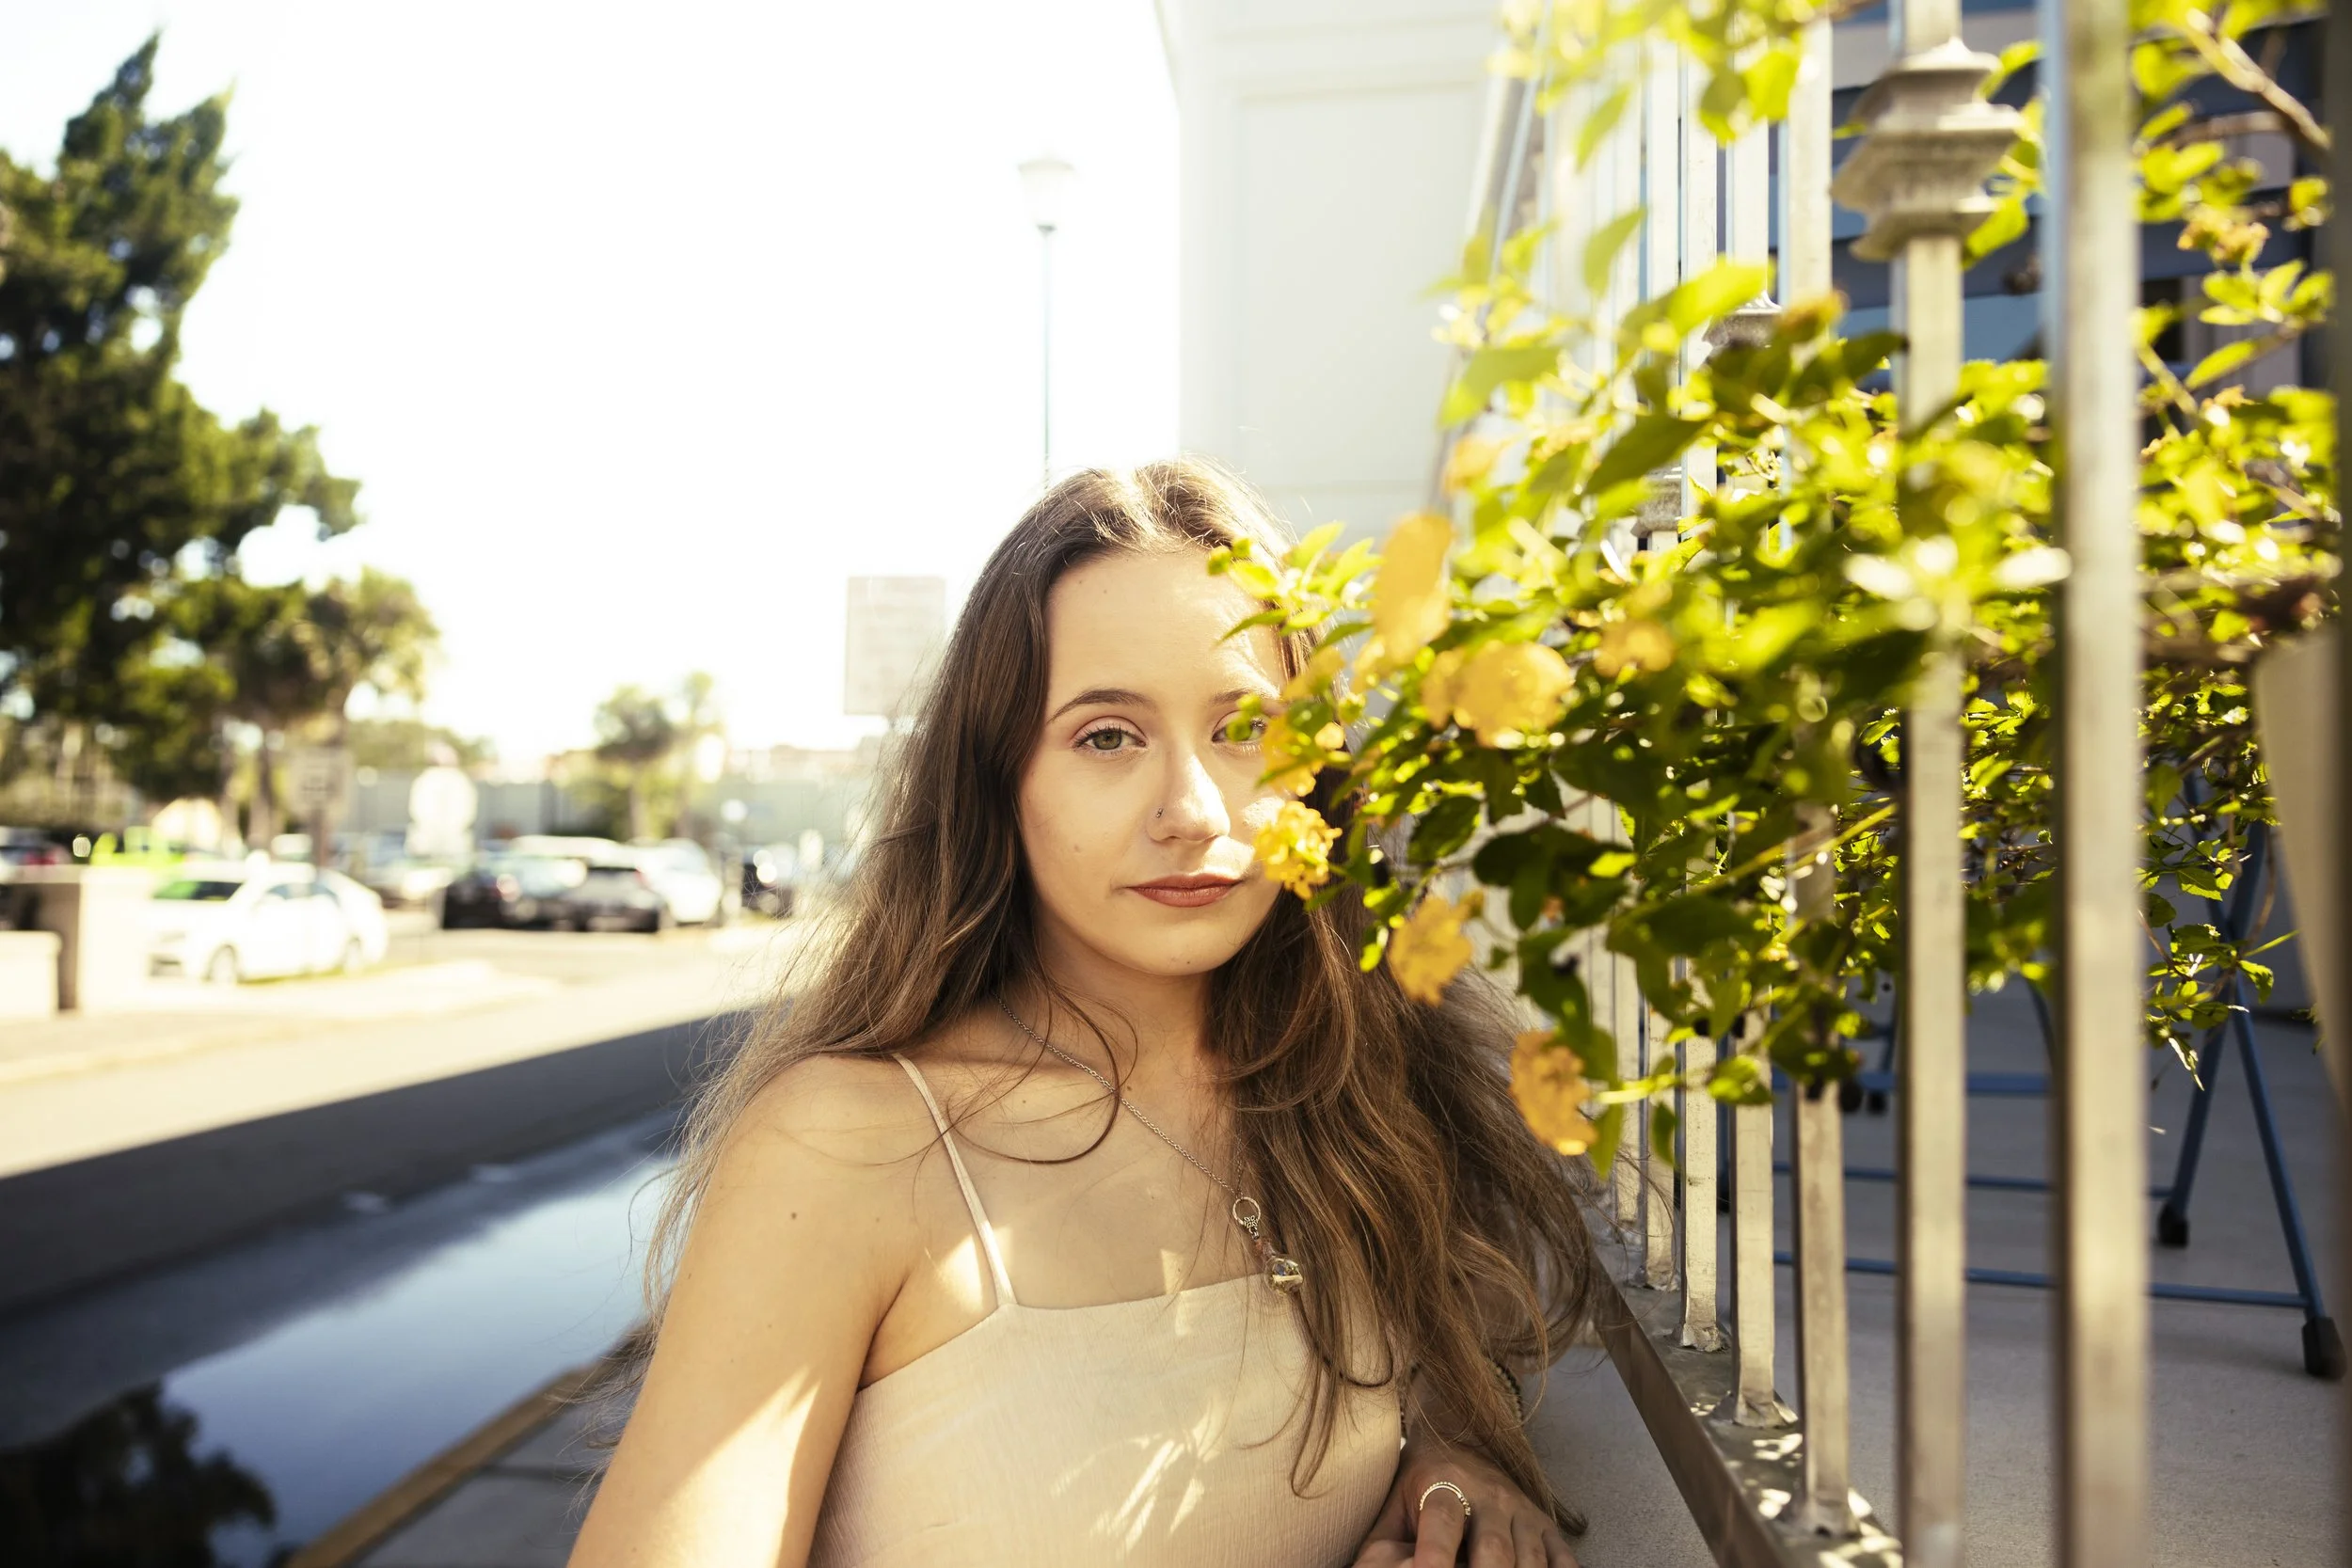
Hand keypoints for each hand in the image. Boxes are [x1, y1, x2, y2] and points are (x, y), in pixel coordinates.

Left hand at [1353, 1431, 1579, 1567]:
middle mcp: (1490, 1495)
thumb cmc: (1418, 1485)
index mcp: (1444, 1484)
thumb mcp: (1392, 1507)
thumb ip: (1379, 1549)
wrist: (1462, 1437)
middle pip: (1494, 1547)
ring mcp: (1523, 1512)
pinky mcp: (1548, 1527)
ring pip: (1531, 1557)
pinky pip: (1565, 1559)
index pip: (1441, 1521)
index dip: (1435, 1553)